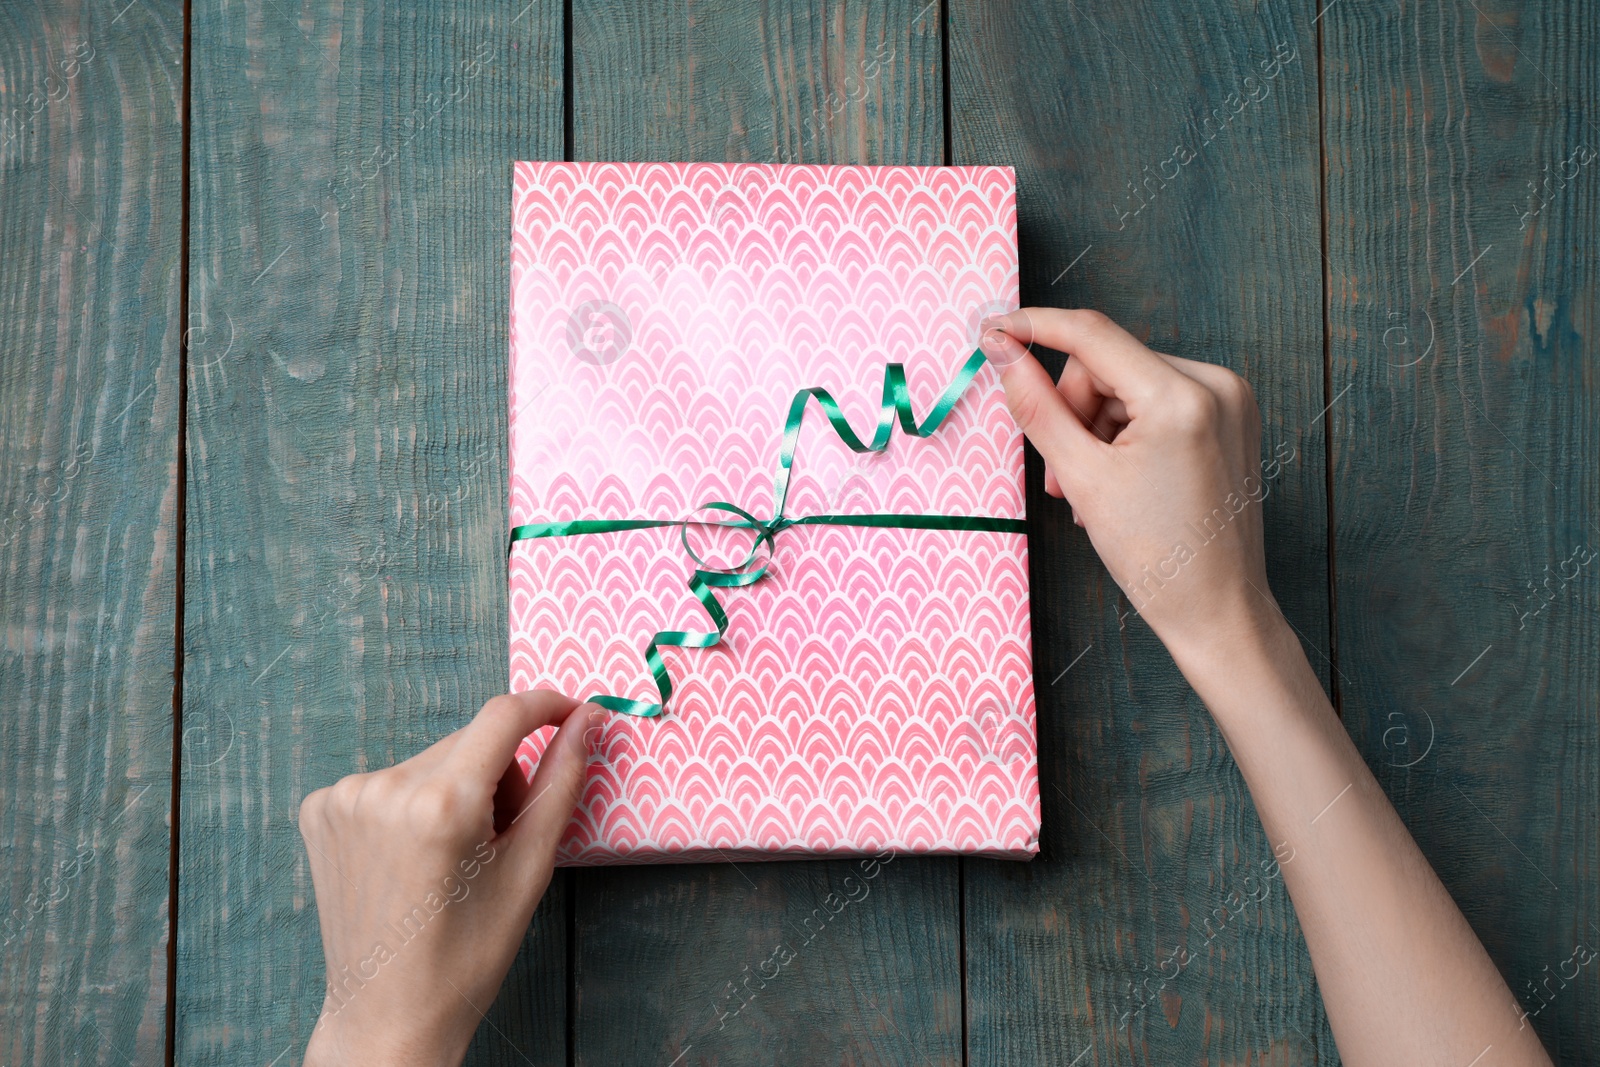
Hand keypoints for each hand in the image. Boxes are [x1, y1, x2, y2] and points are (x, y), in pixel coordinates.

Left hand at [299, 691, 600, 1066]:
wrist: (387, 1014)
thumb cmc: (466, 955)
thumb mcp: (529, 869)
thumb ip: (560, 783)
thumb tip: (586, 719)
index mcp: (441, 805)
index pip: (503, 717)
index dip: (545, 707)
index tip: (571, 712)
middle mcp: (384, 789)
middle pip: (469, 741)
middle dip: (499, 772)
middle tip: (502, 837)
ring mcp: (344, 798)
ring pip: (430, 760)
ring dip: (455, 787)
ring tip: (454, 855)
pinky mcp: (320, 809)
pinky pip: (388, 780)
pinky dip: (412, 802)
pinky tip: (412, 854)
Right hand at [978, 308, 1276, 664]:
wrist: (1217, 610)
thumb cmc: (1157, 557)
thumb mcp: (1081, 479)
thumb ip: (1038, 409)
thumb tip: (1003, 352)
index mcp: (1181, 397)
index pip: (1091, 335)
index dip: (1034, 327)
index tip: (993, 330)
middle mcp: (1216, 384)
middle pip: (1108, 364)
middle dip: (1072, 411)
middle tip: (1059, 473)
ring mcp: (1230, 398)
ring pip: (1129, 382)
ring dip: (1096, 426)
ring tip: (1089, 487)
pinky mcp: (1232, 415)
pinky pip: (1158, 399)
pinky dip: (1127, 431)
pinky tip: (1120, 477)